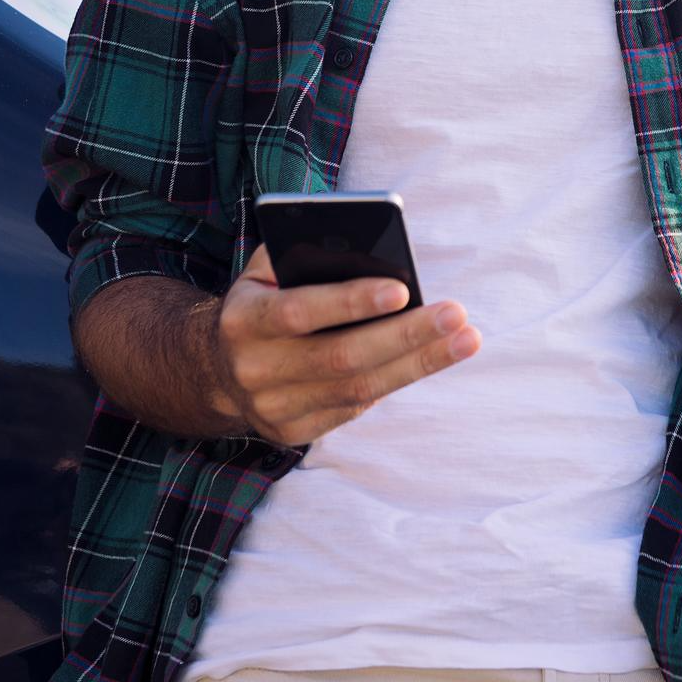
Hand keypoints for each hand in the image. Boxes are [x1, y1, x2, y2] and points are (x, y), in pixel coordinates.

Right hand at [211, 244, 480, 446]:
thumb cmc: (263, 299)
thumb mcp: (266, 269)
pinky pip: (354, 409)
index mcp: (243, 319)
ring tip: (464, 339)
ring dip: (418, 364)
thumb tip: (372, 247)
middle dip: (406, 337)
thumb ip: (305, 254)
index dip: (351, 302)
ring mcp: (273, 408)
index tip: (403, 289)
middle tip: (458, 316)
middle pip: (341, 357)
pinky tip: (430, 359)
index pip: (299, 311)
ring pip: (358, 390)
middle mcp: (254, 369)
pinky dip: (395, 381)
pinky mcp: (292, 433)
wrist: (216, 367)